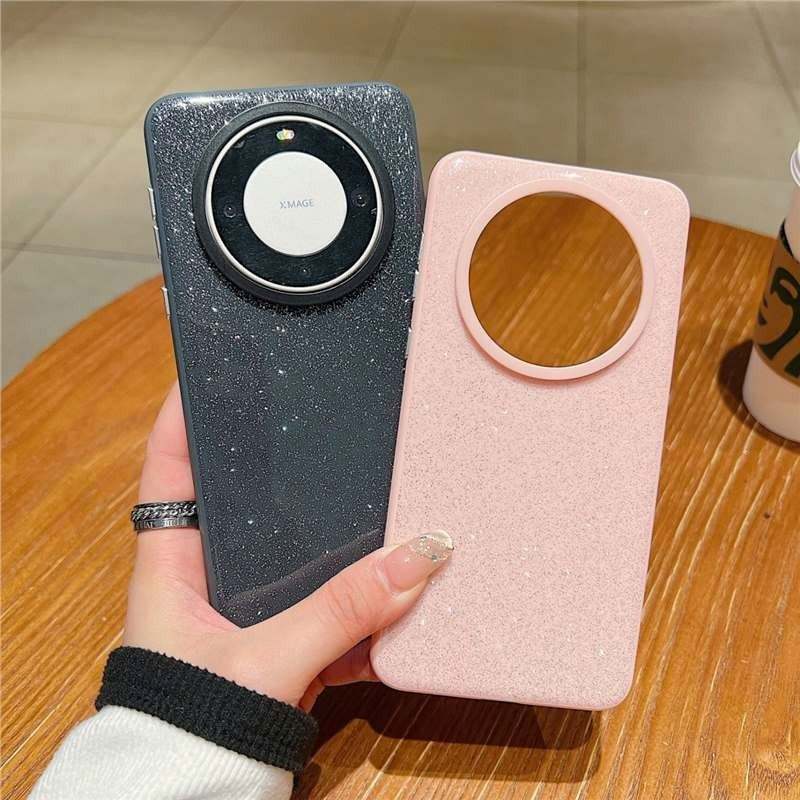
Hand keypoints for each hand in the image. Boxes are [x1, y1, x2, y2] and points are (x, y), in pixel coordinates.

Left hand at [123, 384, 452, 711]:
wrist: (201, 799)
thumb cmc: (196, 722)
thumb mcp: (265, 659)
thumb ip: (341, 610)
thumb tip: (421, 555)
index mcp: (175, 561)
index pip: (171, 466)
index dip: (186, 413)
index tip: (216, 368)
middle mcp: (211, 574)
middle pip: (249, 498)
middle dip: (286, 465)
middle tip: (325, 417)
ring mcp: (252, 607)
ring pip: (301, 551)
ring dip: (341, 536)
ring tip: (381, 487)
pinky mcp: (287, 637)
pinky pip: (330, 599)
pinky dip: (362, 595)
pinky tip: (398, 576)